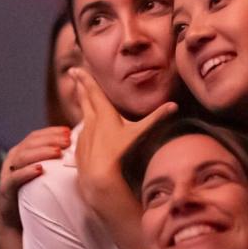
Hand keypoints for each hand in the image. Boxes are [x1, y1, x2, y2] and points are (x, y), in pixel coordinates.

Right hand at [0, 126, 70, 231]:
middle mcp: (13, 159)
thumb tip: (78, 149)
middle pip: (30, 143)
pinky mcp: (5, 189)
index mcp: (21, 151)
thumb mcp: (43, 174)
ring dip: (41, 152)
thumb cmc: (33, 193)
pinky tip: (39, 169)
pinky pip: (14, 178)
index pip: (36, 136)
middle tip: (67, 141)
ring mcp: (7, 173)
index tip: (68, 131)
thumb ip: (53, 161)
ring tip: (58, 152)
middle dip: (50, 140)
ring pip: (22, 157)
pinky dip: (26, 172)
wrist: (14, 220)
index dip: (51, 132)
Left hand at [70, 67, 175, 203]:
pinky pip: (83, 132)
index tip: (75, 69)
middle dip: (80, 86)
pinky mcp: (81, 148)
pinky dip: (85, 125)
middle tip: (73, 74)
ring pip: (83, 115)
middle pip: (85, 100)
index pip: (93, 92)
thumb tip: (174, 105)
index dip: (85, 79)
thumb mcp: (140, 133)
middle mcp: (91, 122)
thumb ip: (156, 118)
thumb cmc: (121, 154)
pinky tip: (87, 127)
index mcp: (104, 115)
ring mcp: (84, 136)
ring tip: (80, 95)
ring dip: (82, 103)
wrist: (100, 179)